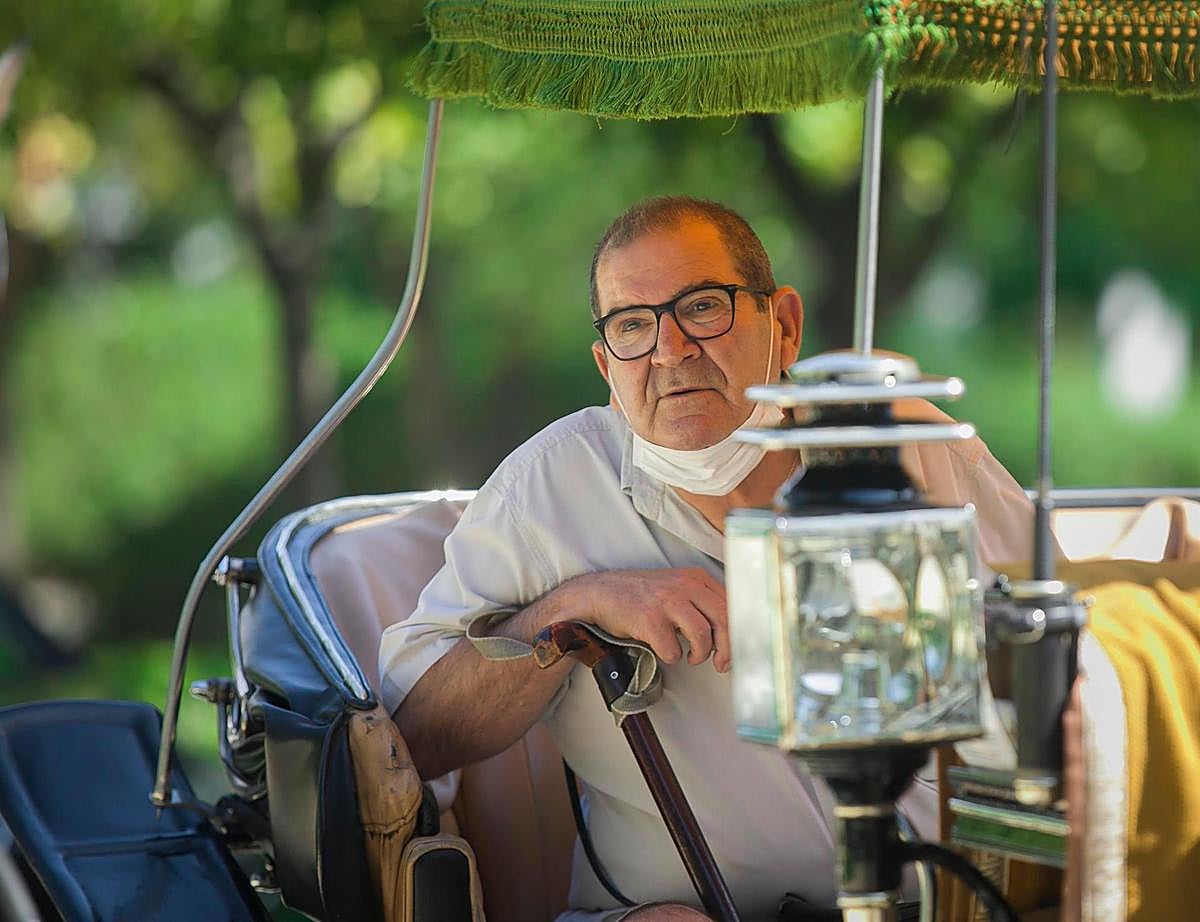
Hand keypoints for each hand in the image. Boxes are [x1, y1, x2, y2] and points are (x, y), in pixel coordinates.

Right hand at [557, 568, 729, 671]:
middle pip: (723, 619)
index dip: (738, 631)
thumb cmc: (641, 596)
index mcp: (695, 578)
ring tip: (690, 656)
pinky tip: (664, 650)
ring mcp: (666, 601)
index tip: (738, 649)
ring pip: (702, 635)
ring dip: (699, 654)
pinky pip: (673, 649)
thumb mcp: (677, 589)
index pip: (731, 604)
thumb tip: (730, 634)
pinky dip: (671, 656)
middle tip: (721, 663)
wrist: (601, 594)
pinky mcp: (649, 619)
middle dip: (727, 648)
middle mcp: (684, 585)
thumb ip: (702, 603)